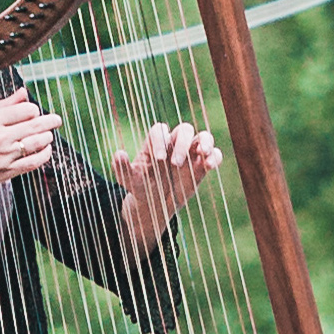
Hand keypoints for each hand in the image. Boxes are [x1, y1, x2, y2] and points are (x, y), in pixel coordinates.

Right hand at [0, 97, 61, 196]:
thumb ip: (3, 104)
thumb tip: (24, 92)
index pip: (26, 109)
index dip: (33, 110)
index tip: (32, 112)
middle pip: (37, 124)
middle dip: (51, 121)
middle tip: (56, 120)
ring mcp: (4, 156)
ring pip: (39, 142)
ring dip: (47, 137)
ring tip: (48, 135)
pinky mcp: (7, 172)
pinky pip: (35, 162)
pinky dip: (44, 154)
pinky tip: (44, 150)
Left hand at [110, 120, 224, 245]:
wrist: (155, 204)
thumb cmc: (141, 187)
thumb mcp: (129, 180)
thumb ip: (122, 168)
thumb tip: (118, 154)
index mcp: (155, 143)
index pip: (160, 130)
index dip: (160, 141)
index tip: (159, 159)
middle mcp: (174, 144)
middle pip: (184, 129)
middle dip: (182, 144)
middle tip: (176, 164)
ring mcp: (190, 153)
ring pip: (203, 136)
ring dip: (205, 142)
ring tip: (203, 154)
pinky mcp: (202, 166)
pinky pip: (214, 154)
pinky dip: (214, 156)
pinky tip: (209, 166)